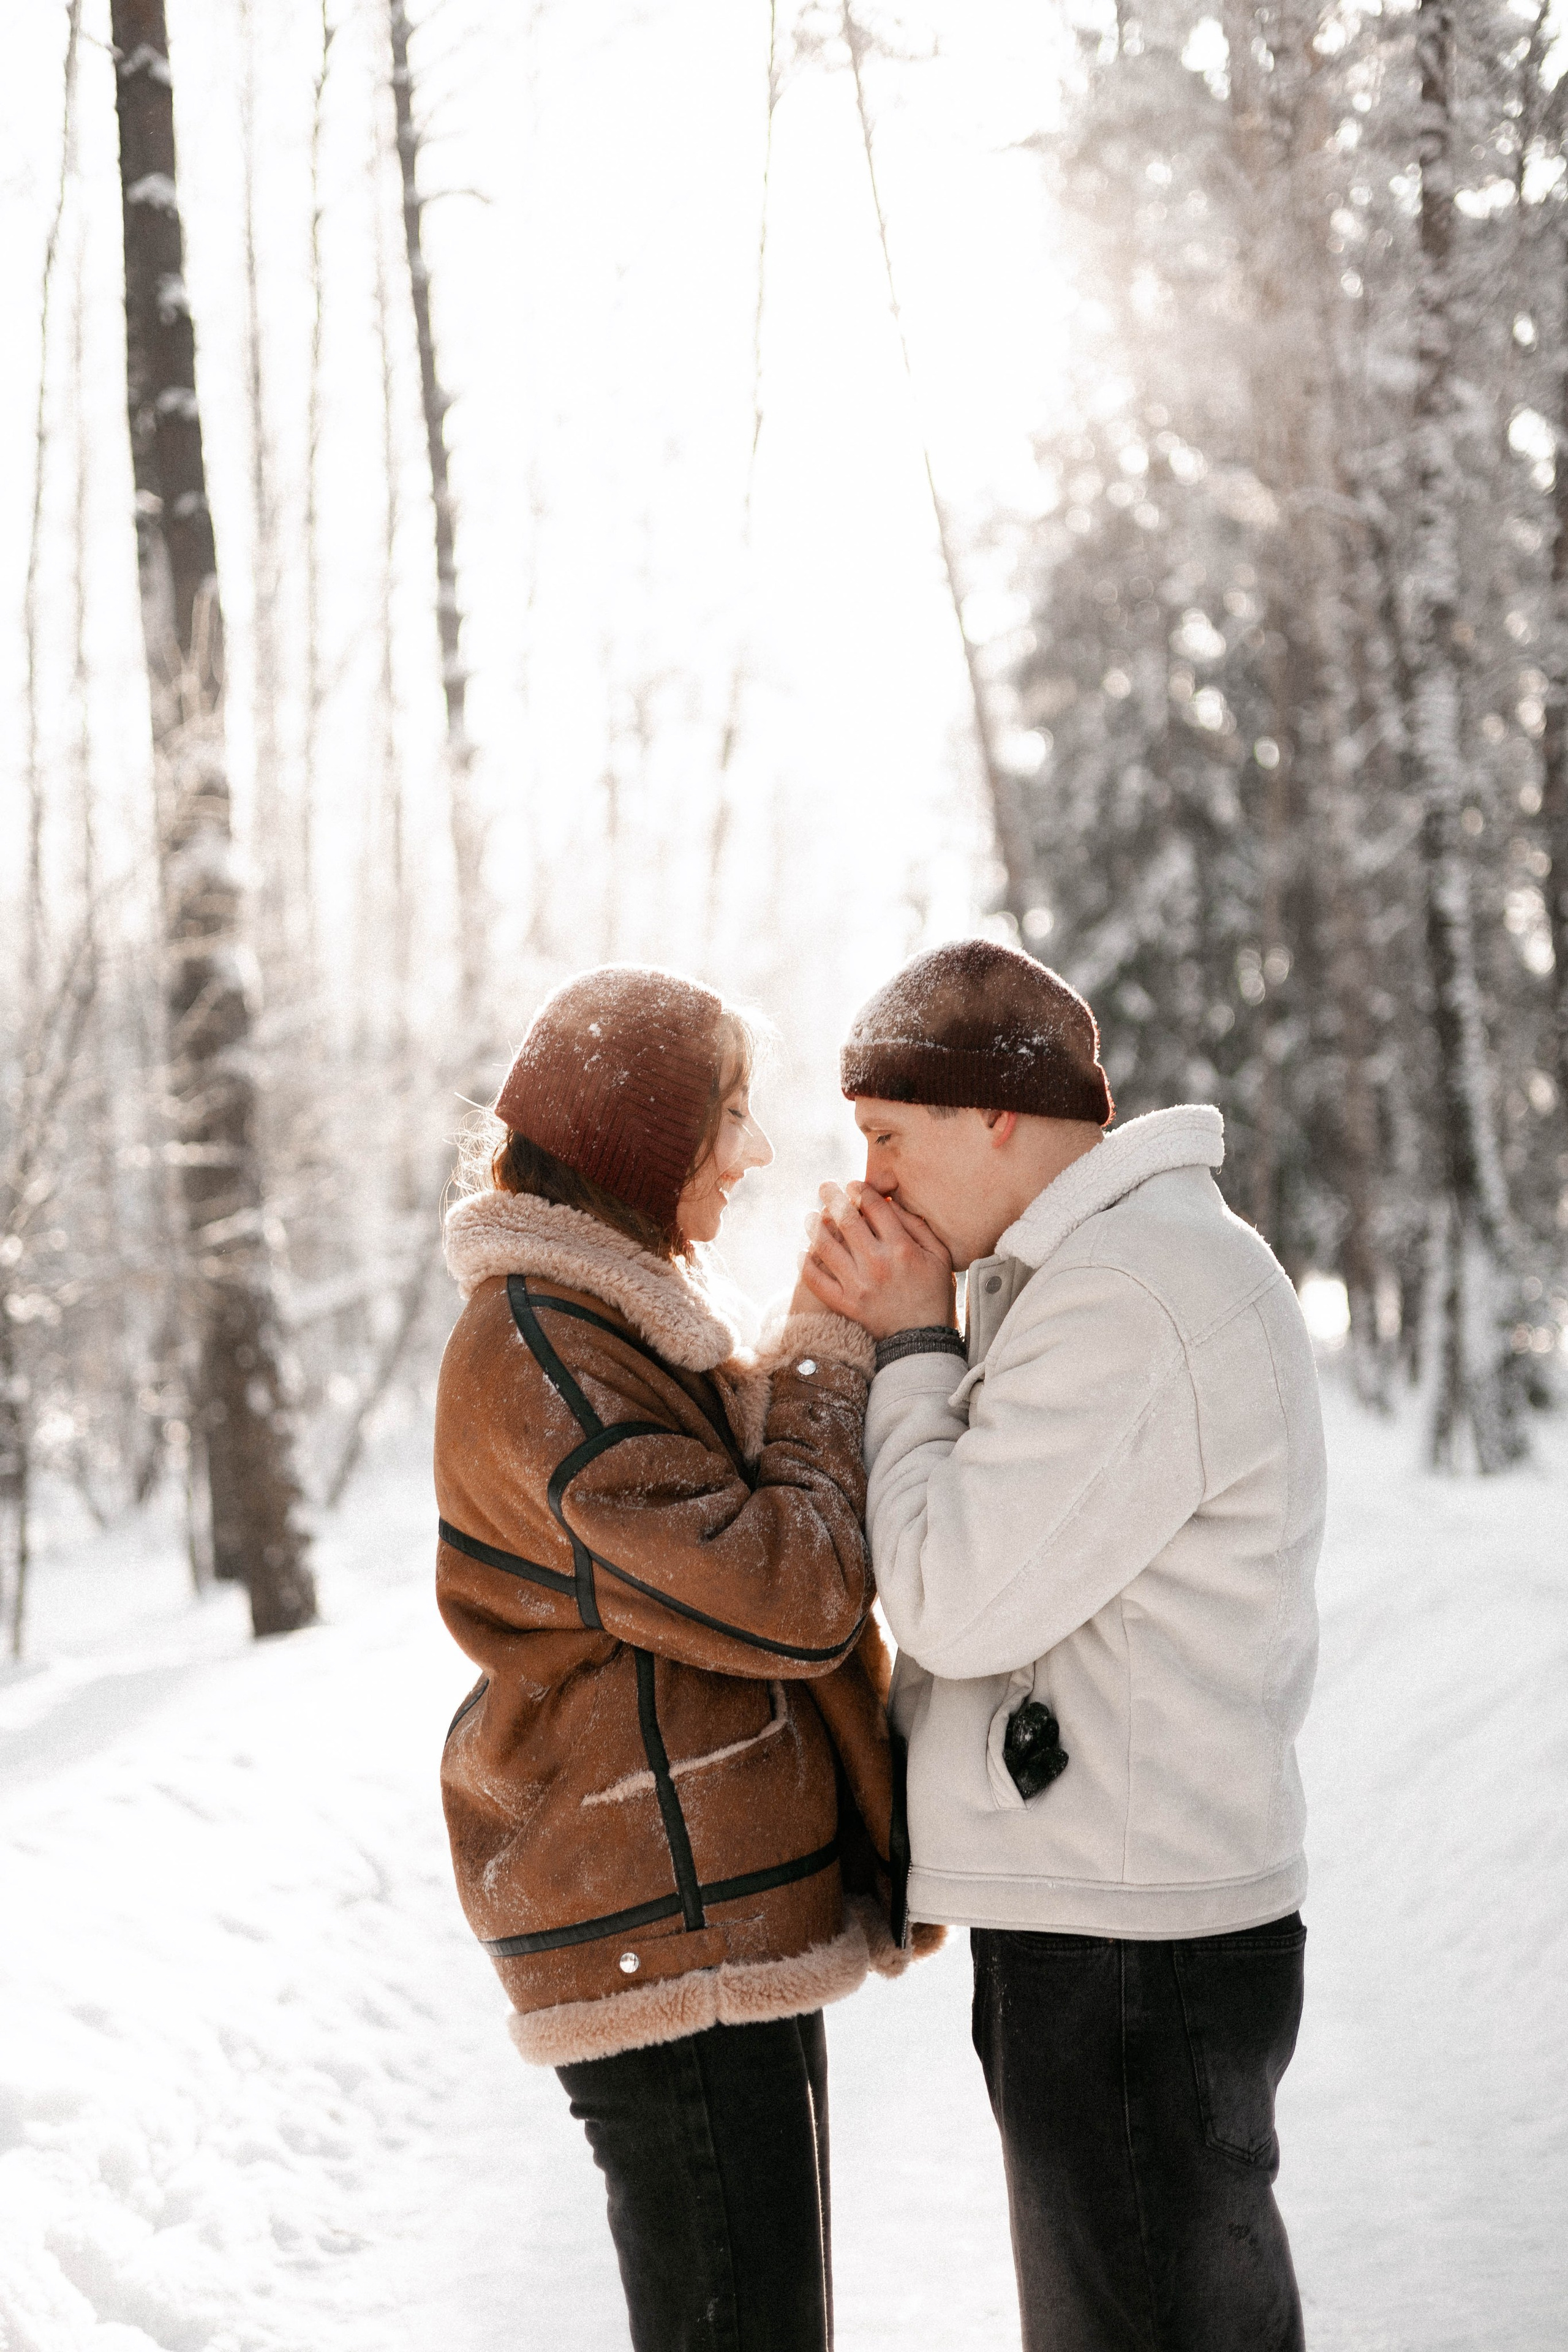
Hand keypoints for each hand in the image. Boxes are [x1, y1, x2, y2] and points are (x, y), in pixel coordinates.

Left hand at [797, 1181, 955, 1339]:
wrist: (922, 1341)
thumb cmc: (934, 1294)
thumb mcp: (939, 1256)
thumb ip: (917, 1226)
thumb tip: (890, 1202)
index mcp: (901, 1248)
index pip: (874, 1207)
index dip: (861, 1190)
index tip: (854, 1186)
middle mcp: (877, 1263)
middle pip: (846, 1219)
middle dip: (832, 1197)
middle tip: (824, 1187)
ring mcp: (858, 1285)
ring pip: (825, 1245)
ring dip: (814, 1226)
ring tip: (811, 1217)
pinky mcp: (845, 1304)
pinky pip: (816, 1280)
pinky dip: (806, 1263)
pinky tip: (804, 1251)